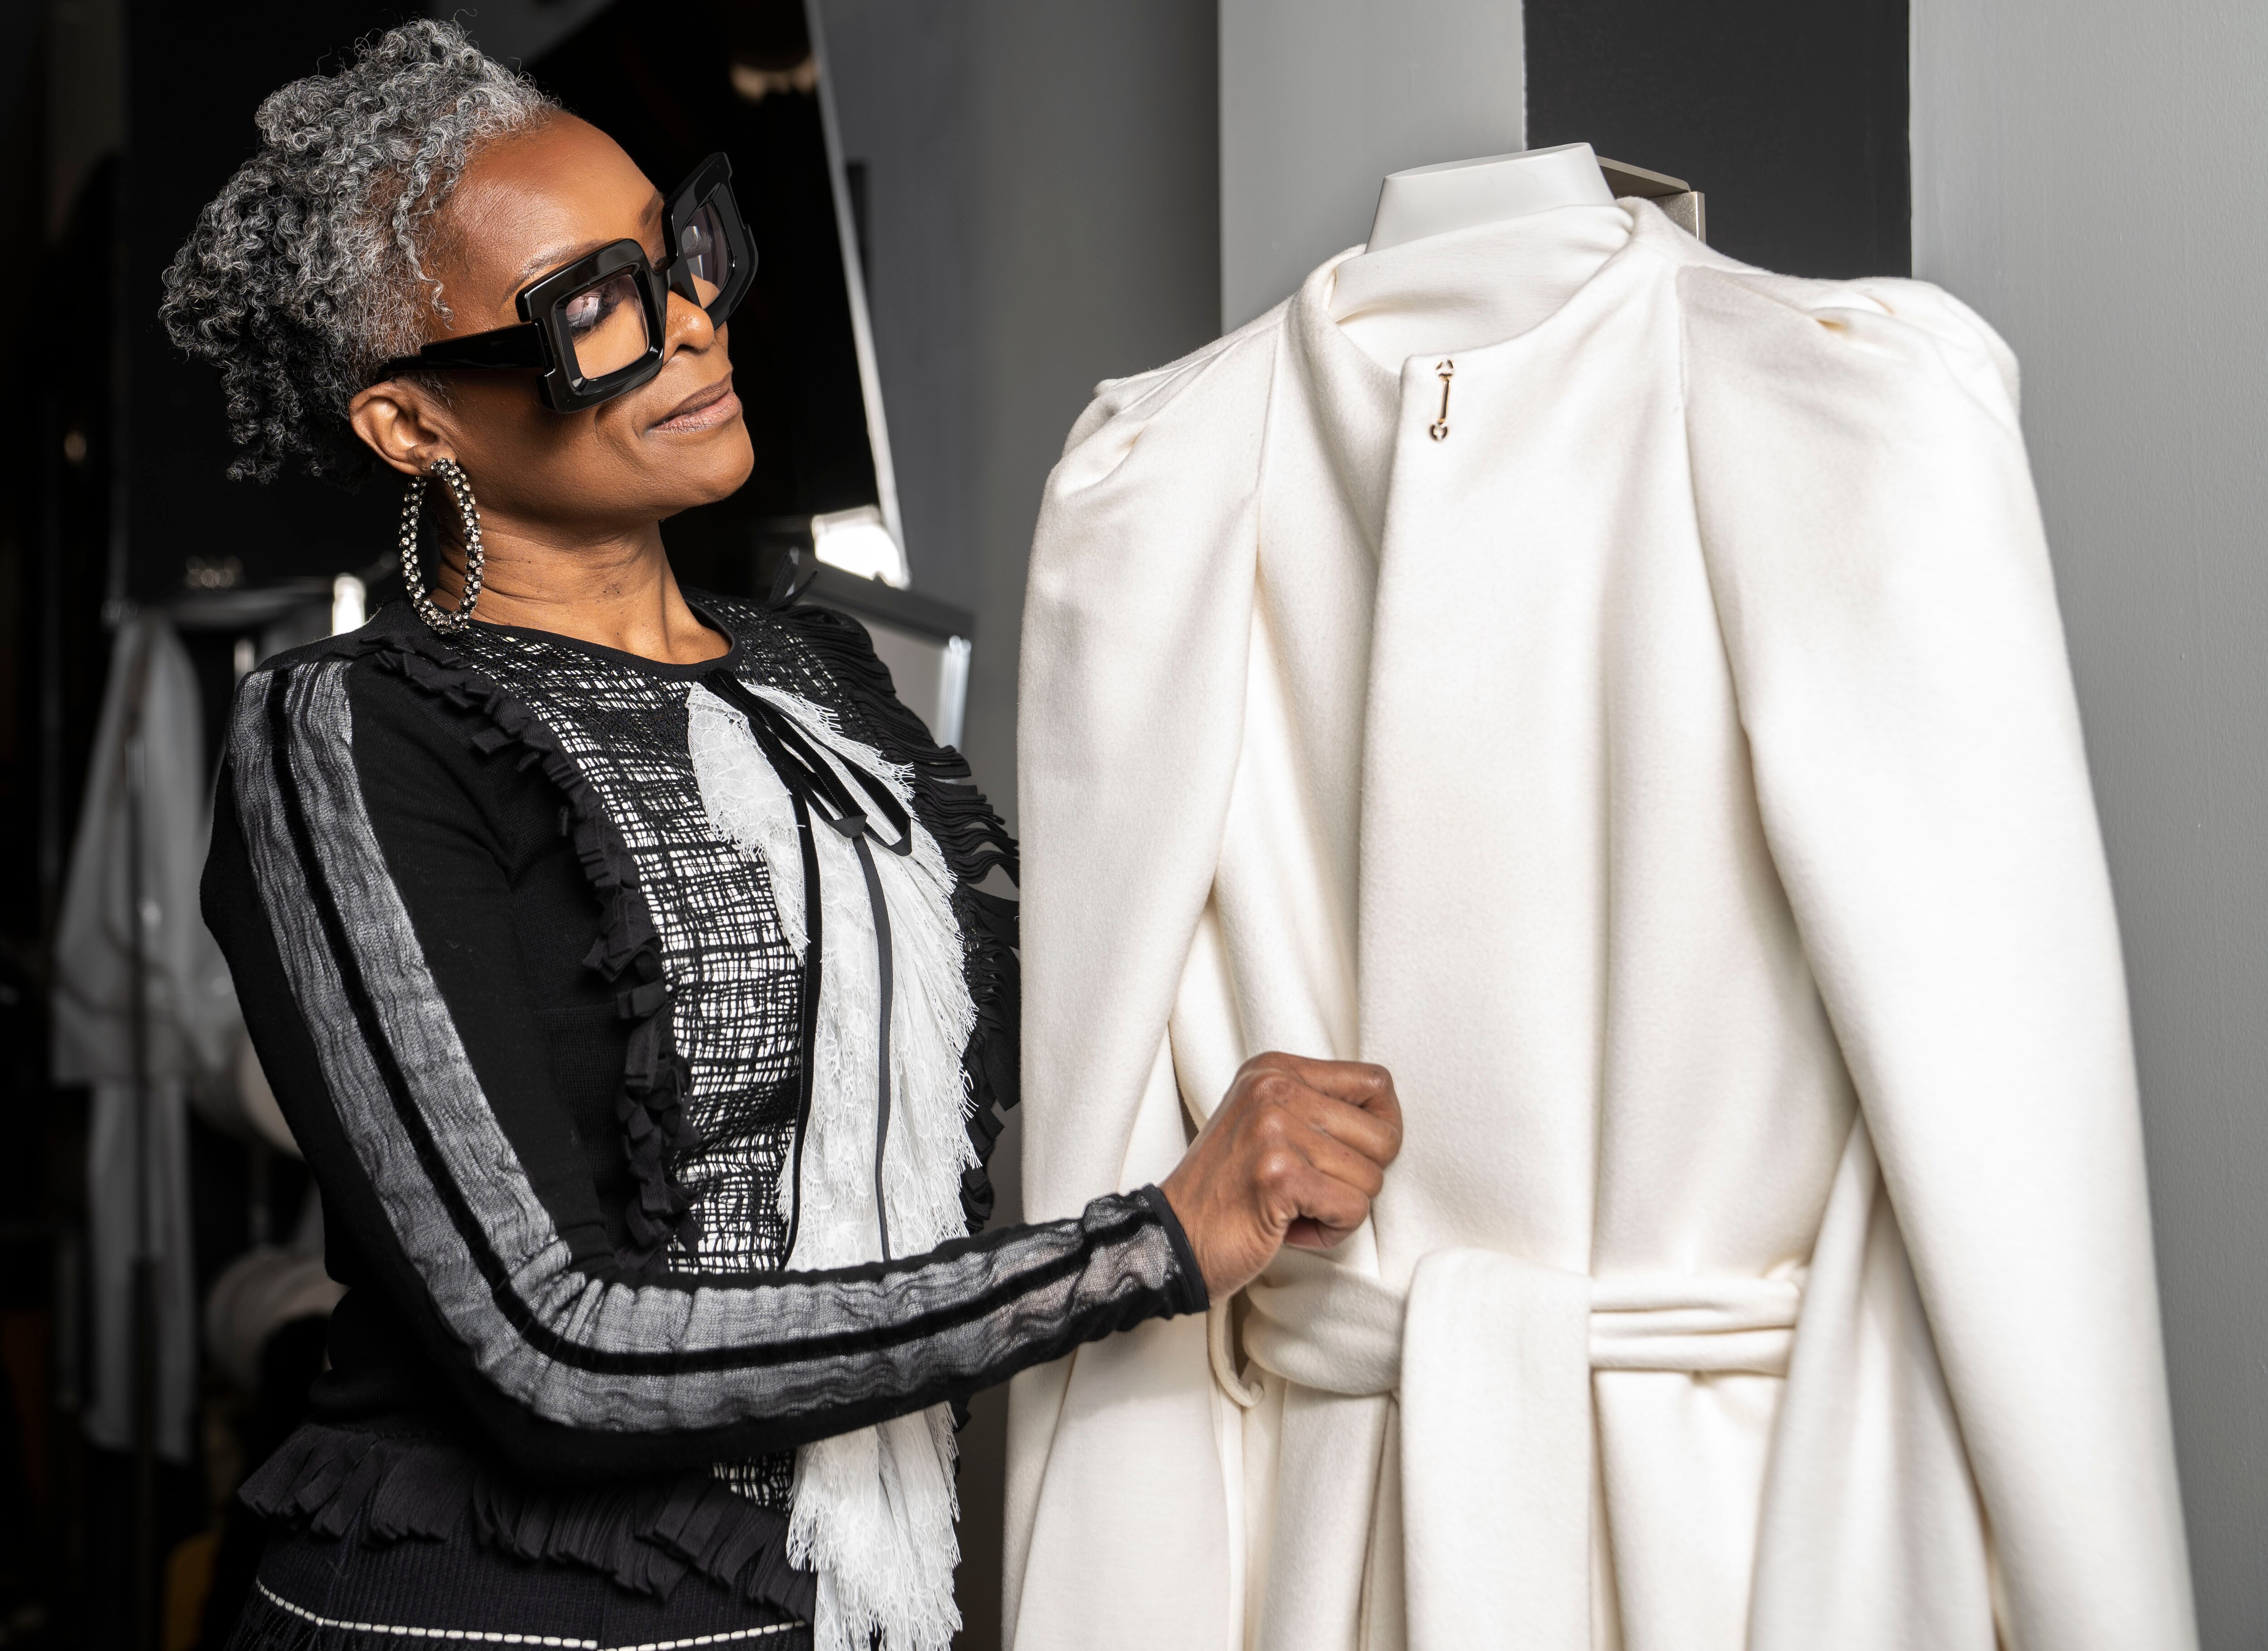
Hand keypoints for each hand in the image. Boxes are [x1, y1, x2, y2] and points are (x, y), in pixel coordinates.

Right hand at [1160, 1052, 1402, 1299]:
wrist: (1173, 1239)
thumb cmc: (1229, 1191)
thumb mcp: (1268, 1124)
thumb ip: (1319, 1109)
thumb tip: (1389, 1120)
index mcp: (1276, 1069)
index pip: (1377, 1083)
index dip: (1380, 1129)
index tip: (1349, 1157)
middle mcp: (1275, 1087)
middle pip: (1384, 1135)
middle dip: (1360, 1178)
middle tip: (1314, 1192)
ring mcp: (1274, 1128)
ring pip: (1372, 1177)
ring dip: (1341, 1210)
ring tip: (1296, 1210)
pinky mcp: (1279, 1174)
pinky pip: (1352, 1209)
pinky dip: (1330, 1232)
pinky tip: (1291, 1228)